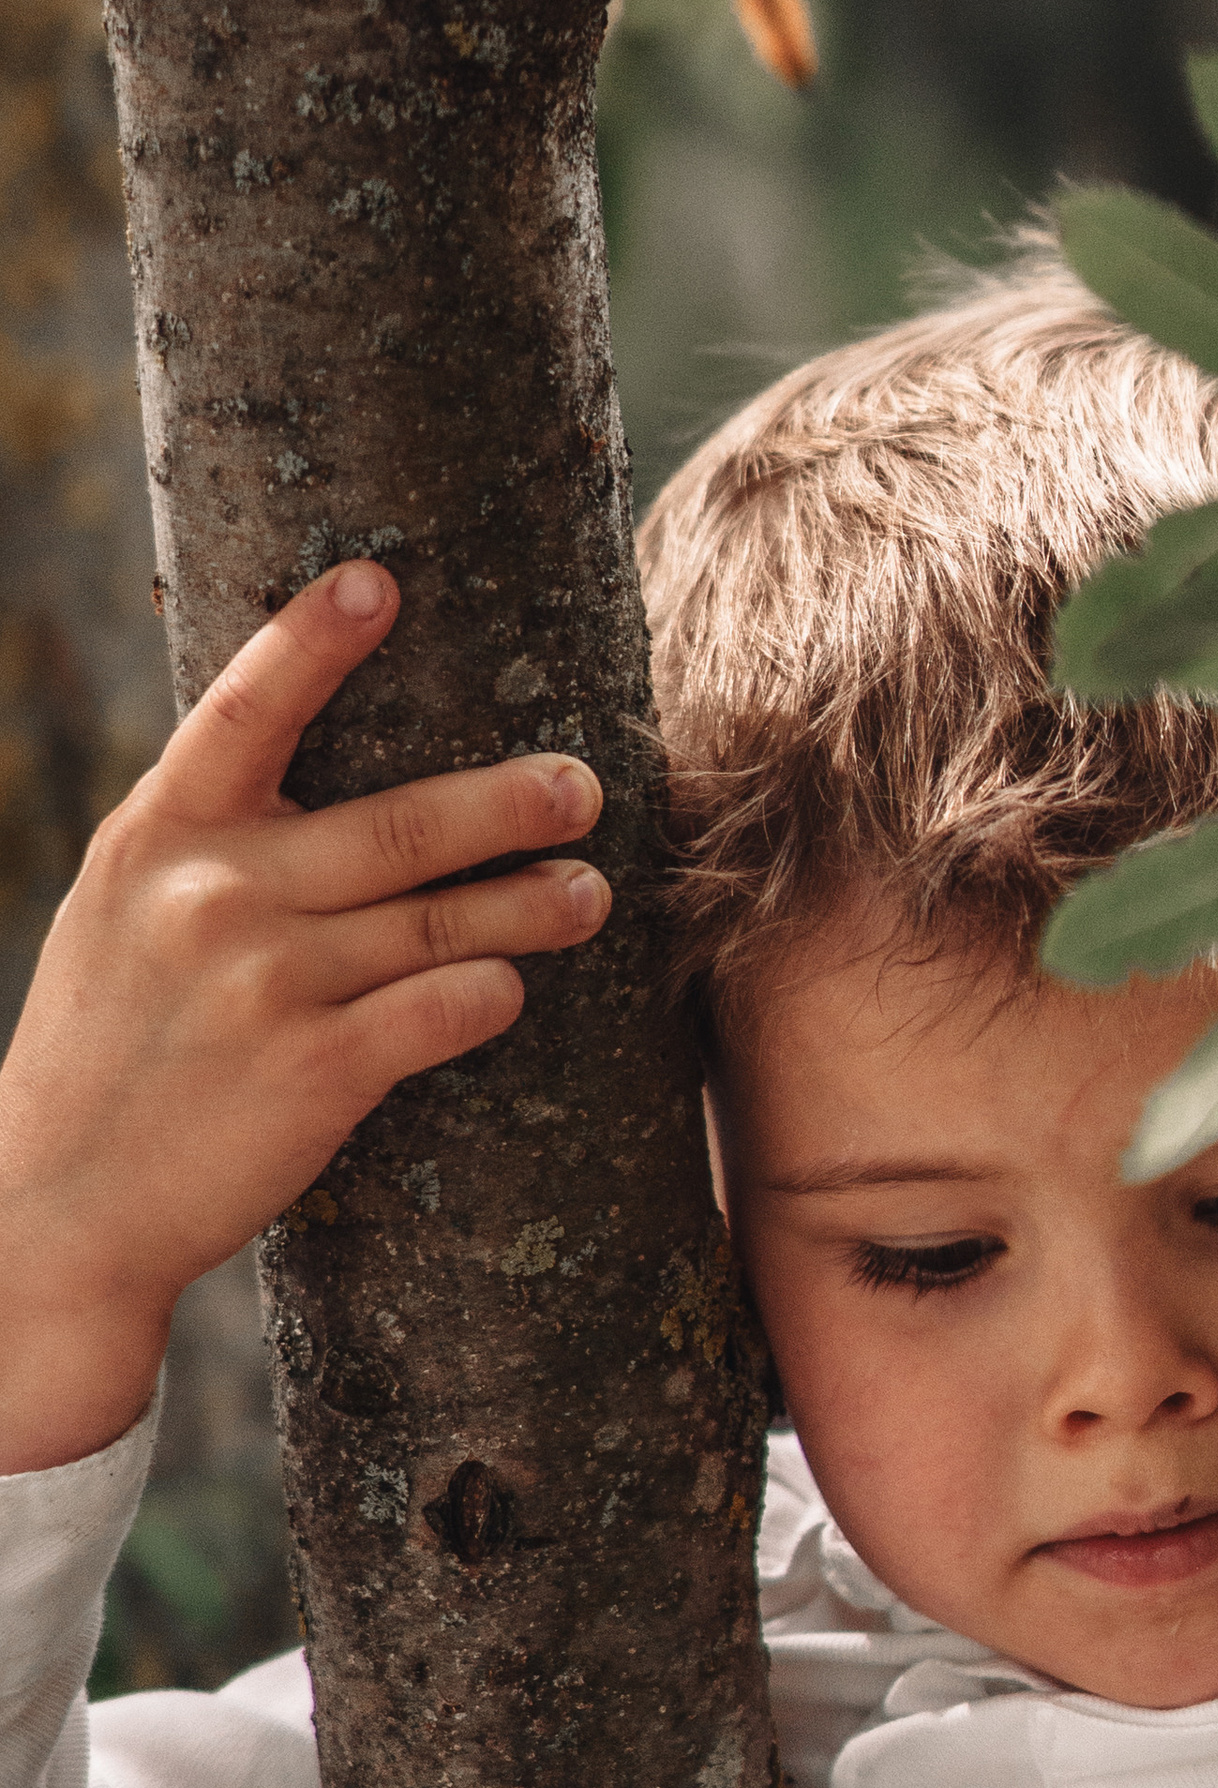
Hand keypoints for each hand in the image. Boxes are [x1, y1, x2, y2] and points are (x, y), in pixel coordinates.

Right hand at [0, 562, 610, 1473]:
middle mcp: (212, 895)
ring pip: (445, 920)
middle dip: (510, 802)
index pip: (244, 711)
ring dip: (536, 904)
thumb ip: (201, 845)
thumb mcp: (119, 915)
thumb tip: (303, 775)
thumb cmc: (107, 1053)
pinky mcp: (318, 1072)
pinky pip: (445, 1010)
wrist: (58, 1207)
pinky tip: (508, 991)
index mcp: (157, 838)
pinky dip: (490, 997)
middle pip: (400, 823)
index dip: (313, 643)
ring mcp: (267, 984)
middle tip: (583, 785)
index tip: (378, 581)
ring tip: (590, 893)